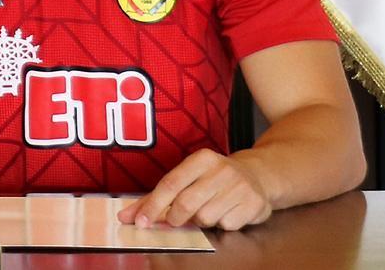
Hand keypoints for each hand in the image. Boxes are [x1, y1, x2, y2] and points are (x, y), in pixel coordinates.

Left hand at [117, 149, 271, 230]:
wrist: (258, 175)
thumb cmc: (212, 179)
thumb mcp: (187, 178)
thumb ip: (155, 197)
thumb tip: (125, 216)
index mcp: (201, 159)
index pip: (170, 184)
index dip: (152, 206)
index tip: (141, 222)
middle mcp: (221, 169)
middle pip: (185, 204)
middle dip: (175, 218)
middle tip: (177, 219)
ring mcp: (240, 186)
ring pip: (205, 218)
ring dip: (201, 221)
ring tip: (209, 208)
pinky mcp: (253, 203)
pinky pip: (226, 225)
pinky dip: (222, 224)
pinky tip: (227, 212)